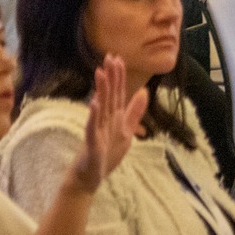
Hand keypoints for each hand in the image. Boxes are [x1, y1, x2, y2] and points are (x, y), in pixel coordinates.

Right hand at [69, 55, 141, 195]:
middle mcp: (104, 120)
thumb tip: (144, 91)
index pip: (118, 93)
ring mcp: (97, 130)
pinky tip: (94, 103)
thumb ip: (134, 112)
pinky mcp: (91, 142)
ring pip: (100, 106)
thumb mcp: (126, 131)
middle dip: (110, 76)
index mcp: (114, 117)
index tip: (119, 58)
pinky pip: (91, 127)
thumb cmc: (106, 154)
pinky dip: (93, 115)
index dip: (119, 76)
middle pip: (109, 95)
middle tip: (109, 57)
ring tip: (101, 72)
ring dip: (101, 90)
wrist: (91, 177)